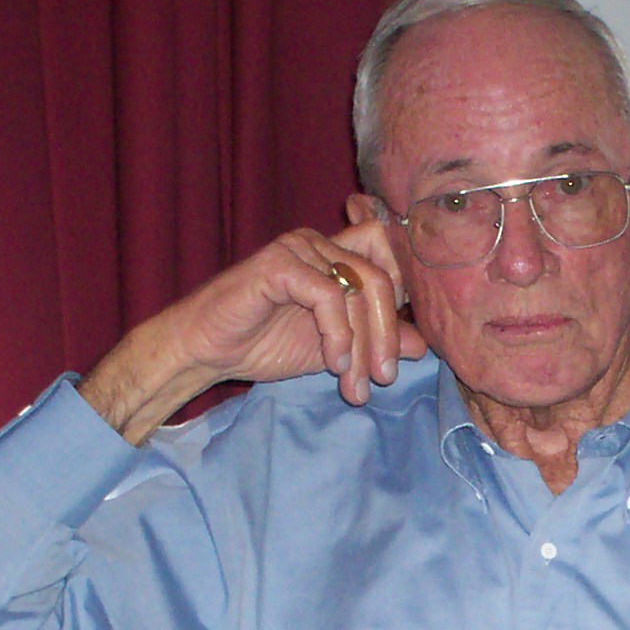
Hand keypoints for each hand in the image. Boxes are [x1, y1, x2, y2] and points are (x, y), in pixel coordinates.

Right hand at [79, 205, 428, 440]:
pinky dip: (338, 333)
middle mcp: (321, 244)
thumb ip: (374, 341)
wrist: (206, 350)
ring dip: (364, 343)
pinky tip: (333, 363)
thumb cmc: (263, 343)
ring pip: (360, 288)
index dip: (407, 298)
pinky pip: (328, 294)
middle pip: (382, 278)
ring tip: (355, 384)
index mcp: (336, 257)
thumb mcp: (334, 349)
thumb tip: (422, 345)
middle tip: (382, 380)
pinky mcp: (280, 263)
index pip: (392, 259)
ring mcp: (300, 248)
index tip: (403, 350)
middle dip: (387, 335)